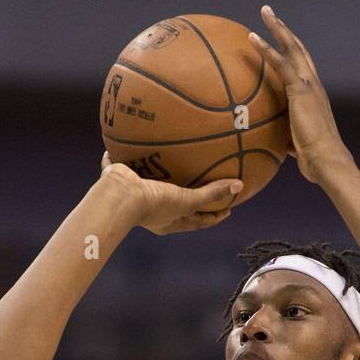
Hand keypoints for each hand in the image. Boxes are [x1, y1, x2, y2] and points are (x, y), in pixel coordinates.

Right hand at [99, 152, 242, 234]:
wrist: (119, 197)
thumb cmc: (154, 203)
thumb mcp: (187, 199)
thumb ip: (211, 193)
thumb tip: (240, 186)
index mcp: (169, 221)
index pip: (198, 221)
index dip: (214, 216)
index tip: (228, 209)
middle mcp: (154, 210)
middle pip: (179, 204)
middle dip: (192, 196)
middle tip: (208, 186)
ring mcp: (138, 194)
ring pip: (154, 183)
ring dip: (163, 174)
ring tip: (174, 161)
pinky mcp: (123, 179)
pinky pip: (129, 163)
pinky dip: (131, 153)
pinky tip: (136, 138)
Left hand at [248, 5, 352, 184]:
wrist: (327, 161)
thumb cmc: (315, 160)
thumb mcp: (299, 145)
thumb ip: (289, 138)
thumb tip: (280, 146)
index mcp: (314, 96)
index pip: (302, 67)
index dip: (292, 51)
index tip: (281, 39)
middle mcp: (313, 85)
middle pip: (299, 49)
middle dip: (285, 31)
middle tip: (271, 14)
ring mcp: (308, 85)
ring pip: (292, 48)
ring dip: (277, 28)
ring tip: (265, 12)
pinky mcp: (300, 90)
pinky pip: (280, 63)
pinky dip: (266, 48)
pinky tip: (252, 37)